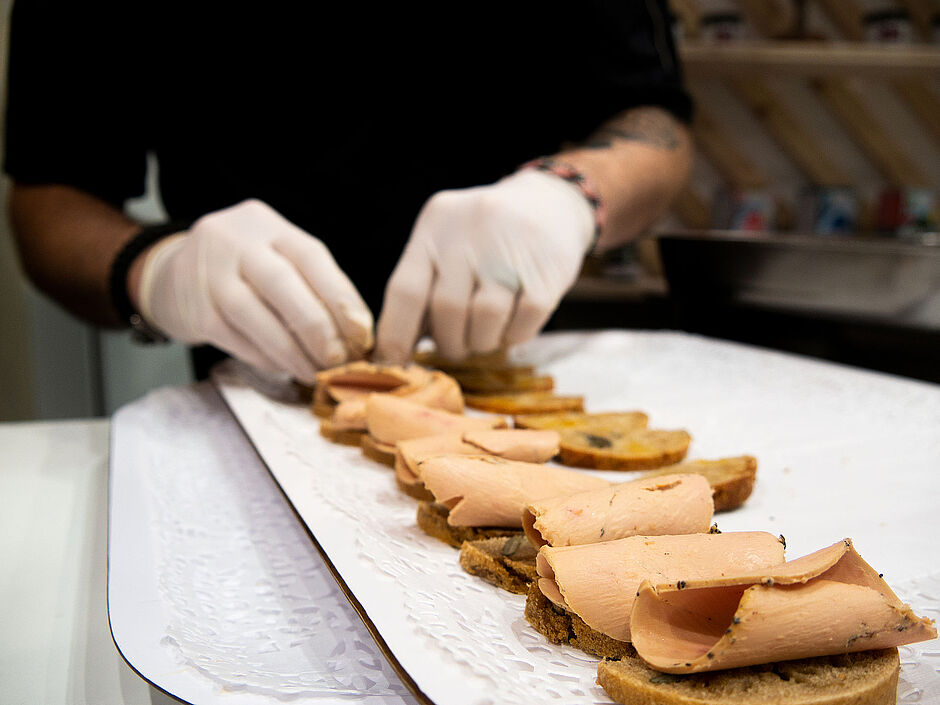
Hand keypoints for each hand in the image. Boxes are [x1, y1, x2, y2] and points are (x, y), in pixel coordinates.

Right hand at [134, 199, 372, 383]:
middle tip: (340, 360)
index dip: (341, 298)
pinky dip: (267, 358)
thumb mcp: (275, 256)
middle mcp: (237, 243)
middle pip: (284, 286)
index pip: (312, 256)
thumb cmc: (242, 269)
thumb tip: (356, 331)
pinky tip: (285, 368)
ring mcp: (210, 275)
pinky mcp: (195, 311)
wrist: (170, 273)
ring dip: (293, 352)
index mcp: (268, 226)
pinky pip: (237, 340)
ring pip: (258, 318)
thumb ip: (311, 282)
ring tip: (316, 372)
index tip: (362, 334)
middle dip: (319, 329)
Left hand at [375, 169, 594, 362]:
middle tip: (457, 346)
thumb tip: (396, 350)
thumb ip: (423, 287)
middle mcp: (468, 231)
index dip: (396, 335)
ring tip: (485, 335)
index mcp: (434, 226)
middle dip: (449, 342)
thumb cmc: (485, 238)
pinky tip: (513, 325)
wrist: (549, 203)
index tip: (394, 363)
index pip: (405, 290)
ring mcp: (510, 248)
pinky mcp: (546, 269)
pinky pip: (523, 323)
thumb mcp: (446, 244)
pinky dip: (514, 336)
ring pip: (486, 318)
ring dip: (482, 341)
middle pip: (447, 309)